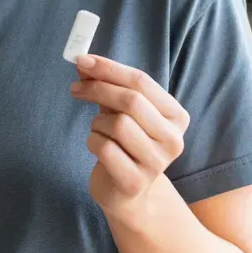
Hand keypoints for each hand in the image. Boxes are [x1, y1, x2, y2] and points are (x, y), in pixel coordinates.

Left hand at [70, 55, 189, 213]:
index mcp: (176, 116)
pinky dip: (93, 141)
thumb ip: (106, 86)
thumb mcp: (121, 110)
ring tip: (98, 130)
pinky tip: (98, 147)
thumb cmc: (125, 143)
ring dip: (97, 122)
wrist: (129, 192)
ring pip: (117, 124)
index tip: (82, 60)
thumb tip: (83, 63)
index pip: (142, 82)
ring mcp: (156, 163)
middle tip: (75, 88)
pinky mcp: (135, 181)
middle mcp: (173, 139)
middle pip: (131, 101)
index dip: (109, 68)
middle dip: (98, 89)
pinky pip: (105, 148)